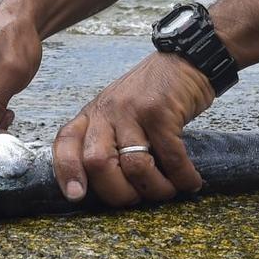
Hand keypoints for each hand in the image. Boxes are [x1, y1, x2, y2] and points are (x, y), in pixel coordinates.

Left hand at [53, 53, 214, 206]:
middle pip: (97, 163)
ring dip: (156, 189)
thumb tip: (109, 186)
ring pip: (135, 166)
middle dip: (119, 192)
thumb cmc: (153, 93)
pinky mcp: (161, 112)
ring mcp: (133, 110)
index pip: (66, 142)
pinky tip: (191, 181)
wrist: (185, 59)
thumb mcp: (119, 111)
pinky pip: (171, 157)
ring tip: (169, 190)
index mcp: (93, 114)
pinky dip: (183, 177)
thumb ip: (108, 140)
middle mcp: (107, 111)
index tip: (76, 196)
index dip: (67, 171)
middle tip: (138, 198)